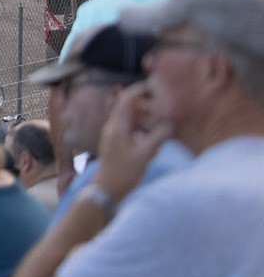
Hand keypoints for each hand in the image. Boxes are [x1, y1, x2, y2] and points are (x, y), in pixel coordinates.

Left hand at [92, 82, 168, 200]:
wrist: (107, 190)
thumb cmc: (124, 172)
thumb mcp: (144, 154)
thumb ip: (157, 137)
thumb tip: (169, 124)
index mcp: (117, 126)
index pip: (125, 100)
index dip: (137, 90)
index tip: (152, 86)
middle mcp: (113, 127)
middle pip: (126, 107)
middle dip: (142, 103)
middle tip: (159, 102)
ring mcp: (113, 135)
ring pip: (128, 118)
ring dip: (142, 115)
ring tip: (158, 117)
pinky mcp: (116, 143)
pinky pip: (128, 128)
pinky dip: (140, 127)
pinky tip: (150, 135)